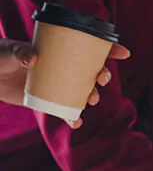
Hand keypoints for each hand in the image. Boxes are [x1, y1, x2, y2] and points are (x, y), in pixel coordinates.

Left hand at [0, 39, 129, 126]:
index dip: (108, 49)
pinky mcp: (49, 100)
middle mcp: (62, 67)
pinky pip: (66, 111)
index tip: (123, 53)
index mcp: (60, 50)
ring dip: (92, 96)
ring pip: (83, 91)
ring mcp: (57, 84)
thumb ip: (20, 53)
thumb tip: (35, 58)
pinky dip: (73, 118)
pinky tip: (76, 123)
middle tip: (102, 80)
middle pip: (91, 71)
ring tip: (91, 100)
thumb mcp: (9, 51)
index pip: (88, 47)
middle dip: (103, 75)